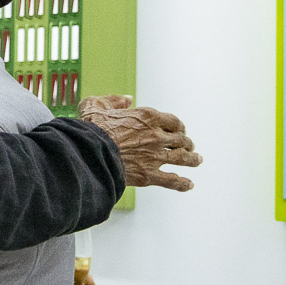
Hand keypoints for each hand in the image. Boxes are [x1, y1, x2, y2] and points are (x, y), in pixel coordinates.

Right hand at [78, 95, 201, 190]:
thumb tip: (127, 99)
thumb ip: (114, 100)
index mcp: (147, 117)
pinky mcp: (149, 175)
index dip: (179, 126)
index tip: (180, 129)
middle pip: (181, 139)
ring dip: (192, 159)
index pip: (173, 121)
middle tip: (189, 146)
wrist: (88, 153)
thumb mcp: (96, 104)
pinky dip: (182, 183)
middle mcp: (156, 136)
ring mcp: (155, 157)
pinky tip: (189, 184)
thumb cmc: (90, 129)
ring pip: (182, 158)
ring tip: (197, 160)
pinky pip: (172, 180)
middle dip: (186, 143)